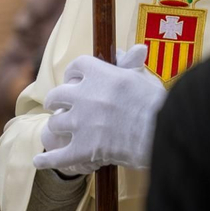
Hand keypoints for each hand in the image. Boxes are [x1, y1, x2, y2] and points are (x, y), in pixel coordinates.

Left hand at [34, 45, 166, 174]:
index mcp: (101, 75)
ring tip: (62, 131)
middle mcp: (86, 96)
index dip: (74, 73)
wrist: (171, 134)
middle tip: (60, 106)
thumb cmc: (163, 106)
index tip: (74, 79)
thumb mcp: (146, 79)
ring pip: (56, 122)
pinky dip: (48, 159)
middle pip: (57, 95)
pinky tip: (39, 161)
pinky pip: (59, 155)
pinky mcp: (85, 148)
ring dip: (58, 127)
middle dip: (58, 101)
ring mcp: (83, 123)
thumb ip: (132, 66)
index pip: (77, 66)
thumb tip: (135, 49)